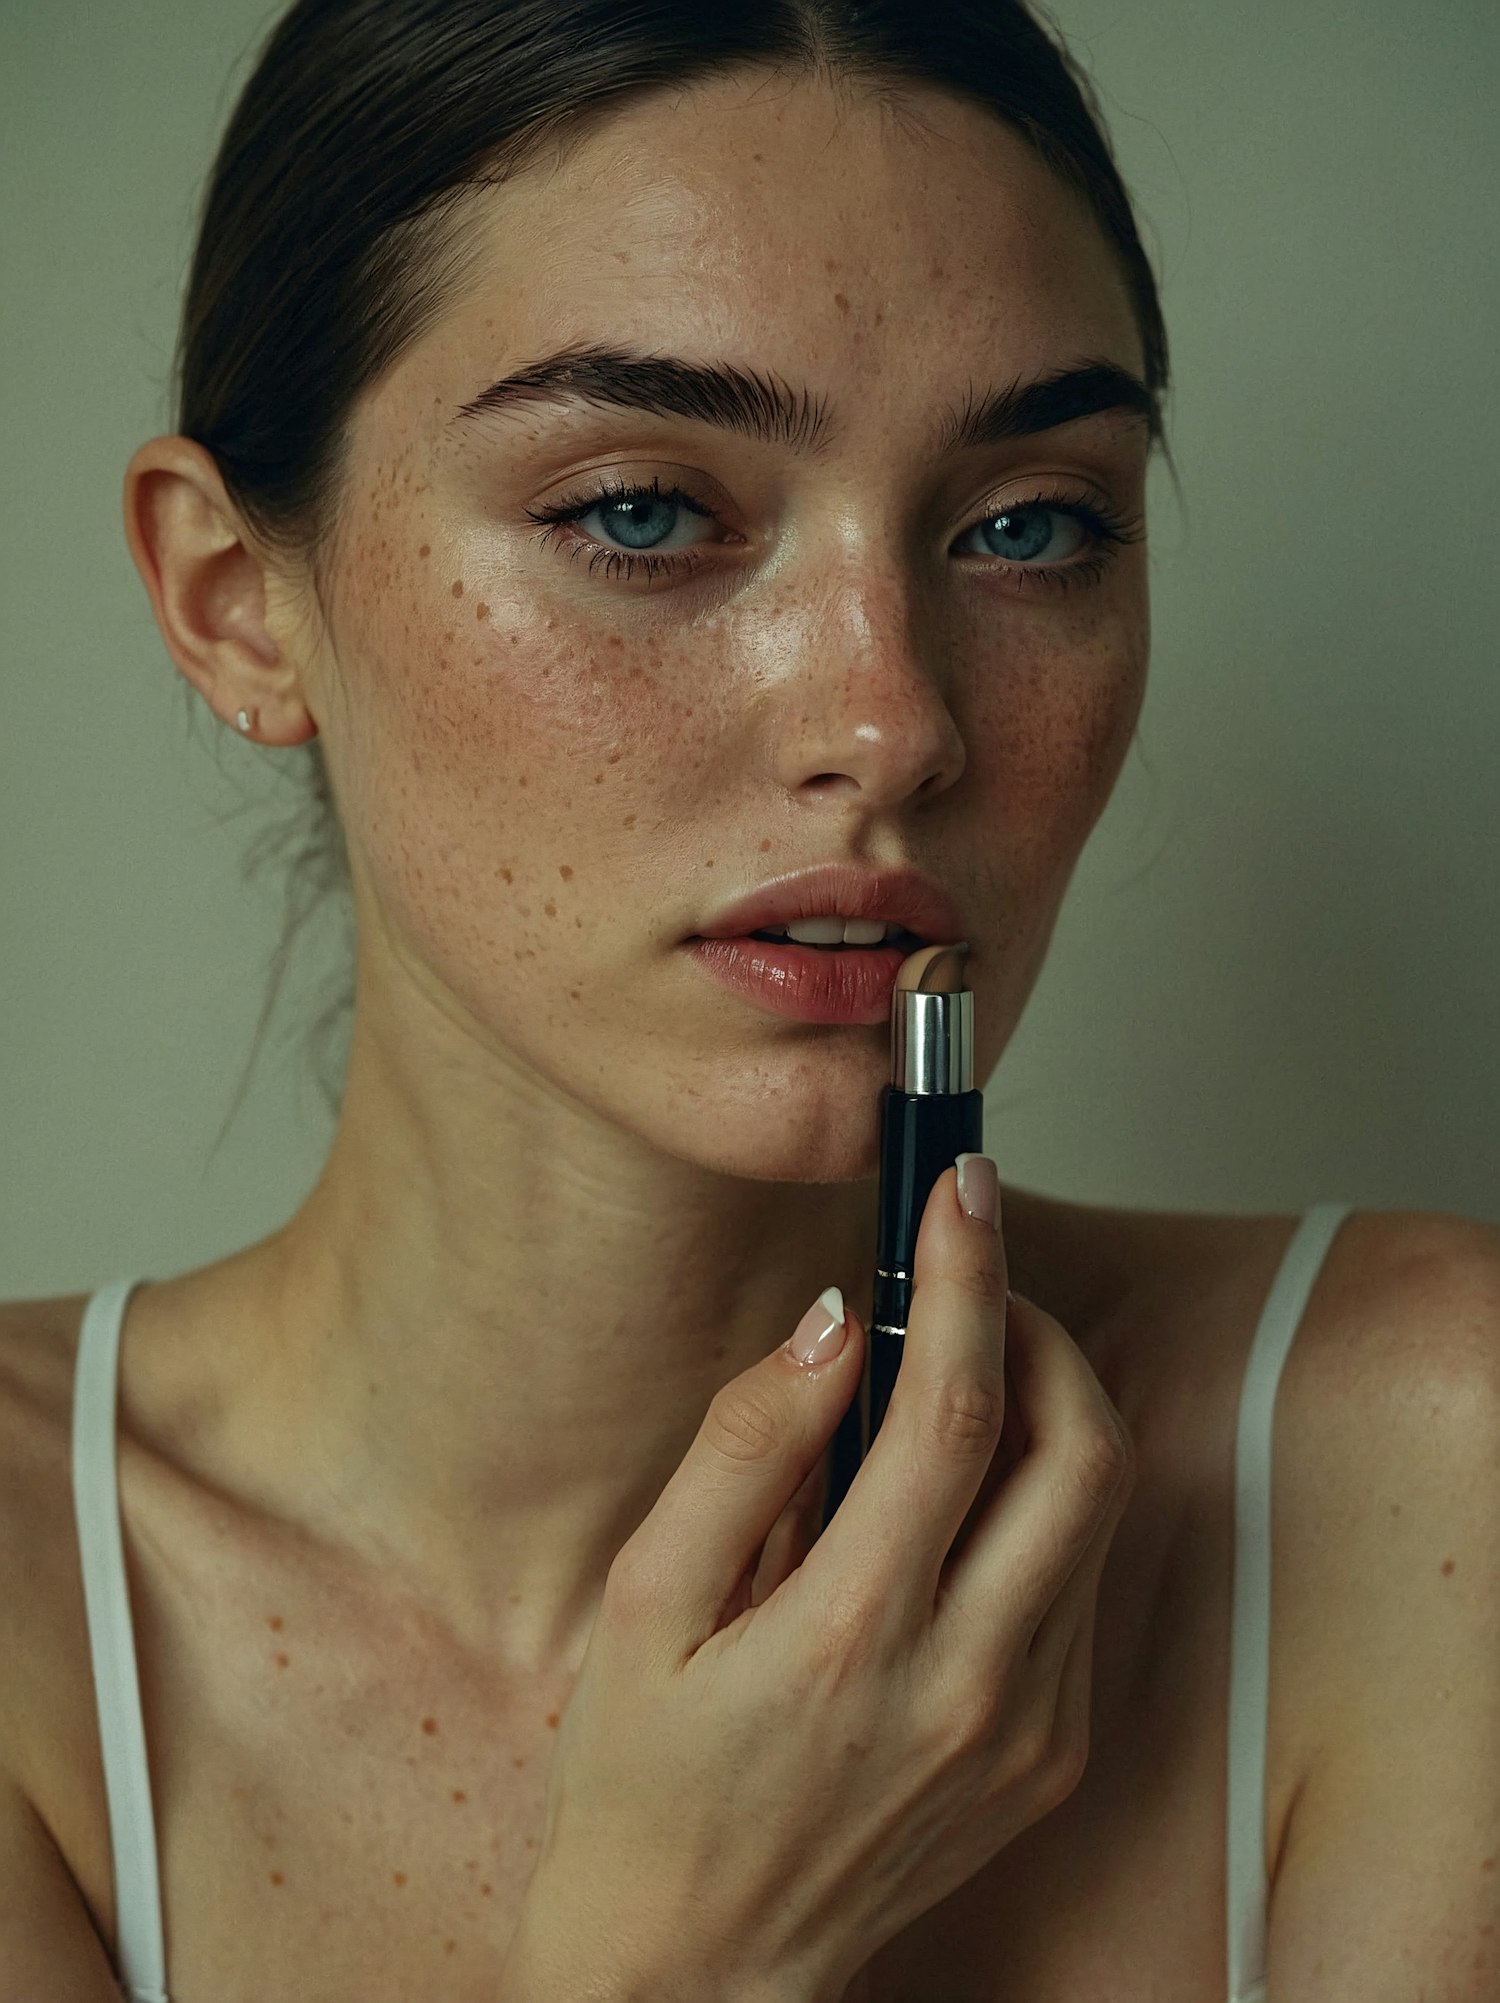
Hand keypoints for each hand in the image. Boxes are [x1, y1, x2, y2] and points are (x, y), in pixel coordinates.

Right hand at [501, 1162, 1134, 2002]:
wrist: (699, 1972)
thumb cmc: (643, 1783)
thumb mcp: (645, 1603)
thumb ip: (743, 1447)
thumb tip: (837, 1323)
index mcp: (855, 1637)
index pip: (960, 1408)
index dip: (969, 1274)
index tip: (960, 1189)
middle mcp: (972, 1685)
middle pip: (1084, 1446)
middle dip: (1042, 1326)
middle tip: (970, 1277)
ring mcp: (1030, 1729)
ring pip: (1102, 1508)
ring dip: (1052, 1404)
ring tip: (959, 1368)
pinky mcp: (1052, 1754)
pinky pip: (1083, 1580)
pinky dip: (1045, 1497)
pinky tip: (961, 1488)